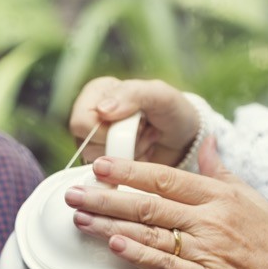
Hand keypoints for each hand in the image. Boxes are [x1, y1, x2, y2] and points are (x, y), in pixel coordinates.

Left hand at [64, 139, 267, 268]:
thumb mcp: (253, 198)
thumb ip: (222, 171)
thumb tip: (207, 141)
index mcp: (221, 196)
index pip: (166, 177)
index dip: (129, 171)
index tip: (100, 166)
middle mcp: (211, 219)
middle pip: (149, 203)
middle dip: (107, 196)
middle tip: (74, 192)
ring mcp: (207, 250)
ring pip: (150, 232)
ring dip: (110, 225)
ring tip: (80, 218)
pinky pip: (165, 265)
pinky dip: (137, 255)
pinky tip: (113, 247)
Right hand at [69, 77, 200, 166]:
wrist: (186, 138)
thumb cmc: (173, 111)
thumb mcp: (160, 95)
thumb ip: (132, 95)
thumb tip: (102, 110)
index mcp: (96, 92)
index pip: (81, 123)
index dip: (107, 131)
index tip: (136, 123)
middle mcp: (90, 116)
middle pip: (87, 145)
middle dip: (123, 143)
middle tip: (145, 131)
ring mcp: (96, 142)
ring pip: (97, 162)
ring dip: (130, 155)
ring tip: (147, 140)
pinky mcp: (105, 163)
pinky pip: (107, 176)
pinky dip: (130, 167)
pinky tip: (145, 153)